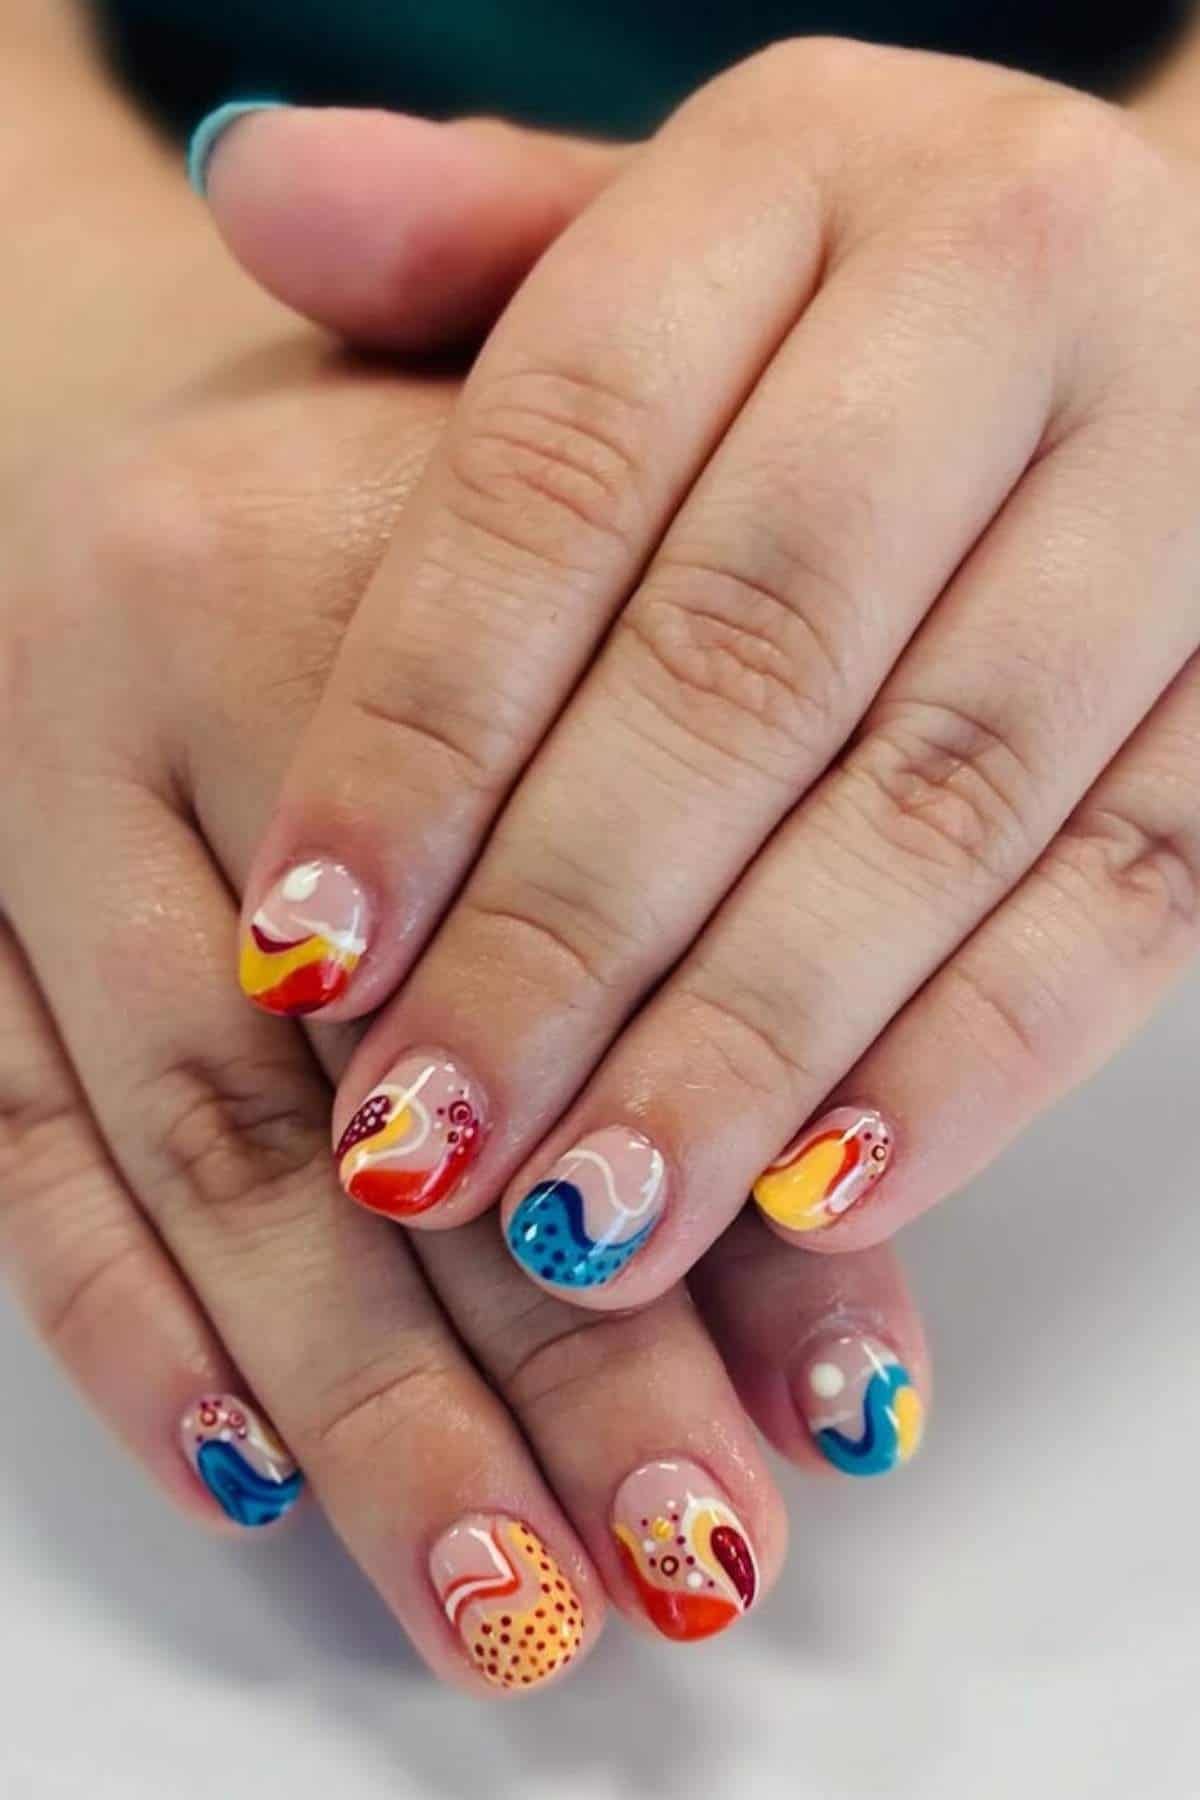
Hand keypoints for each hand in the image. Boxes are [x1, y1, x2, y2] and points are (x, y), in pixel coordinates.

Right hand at [0, 265, 928, 1689]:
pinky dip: (119, 1325)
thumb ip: (687, 819)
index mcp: (368, 555)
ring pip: (192, 1149)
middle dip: (543, 1357)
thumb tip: (831, 1177)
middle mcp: (161, 670)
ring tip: (502, 1593)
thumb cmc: (379, 480)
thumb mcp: (565, 542)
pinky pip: (7, 1139)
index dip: (709, 1186)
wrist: (94, 379)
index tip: (837, 1406)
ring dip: (348, 1400)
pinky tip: (246, 1468)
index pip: (567, 936)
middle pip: (384, 1072)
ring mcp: (21, 802)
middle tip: (677, 1561)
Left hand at [205, 44, 1199, 1310]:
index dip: (421, 723)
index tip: (301, 940)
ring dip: (750, 1041)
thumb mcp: (670, 219)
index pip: (566, 460)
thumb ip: (465, 227)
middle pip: (750, 659)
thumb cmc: (844, 288)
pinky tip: (818, 1202)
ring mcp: (1181, 491)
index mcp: (813, 166)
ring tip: (592, 1224)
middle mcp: (1015, 300)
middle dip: (572, 930)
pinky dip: (973, 1061)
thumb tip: (250, 187)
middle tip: (427, 1147)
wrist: (1151, 292)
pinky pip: (1130, 894)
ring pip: (941, 804)